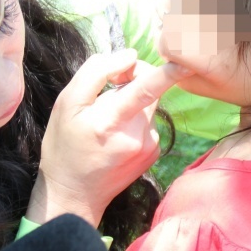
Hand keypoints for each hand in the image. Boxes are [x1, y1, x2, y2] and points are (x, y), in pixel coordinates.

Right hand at [31, 51, 190, 225]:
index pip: (146, 89)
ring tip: (107, 123)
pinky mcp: (154, 152)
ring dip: (132, 104)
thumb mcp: (66, 105)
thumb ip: (95, 74)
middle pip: (149, 89)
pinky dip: (135, 121)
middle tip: (107, 93)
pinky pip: (149, 122)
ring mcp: (150, 146)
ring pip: (148, 105)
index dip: (168, 73)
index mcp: (111, 121)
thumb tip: (129, 56)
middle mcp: (137, 135)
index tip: (186, 61)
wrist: (73, 194)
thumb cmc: (64, 146)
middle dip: (131, 82)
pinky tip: (117, 136)